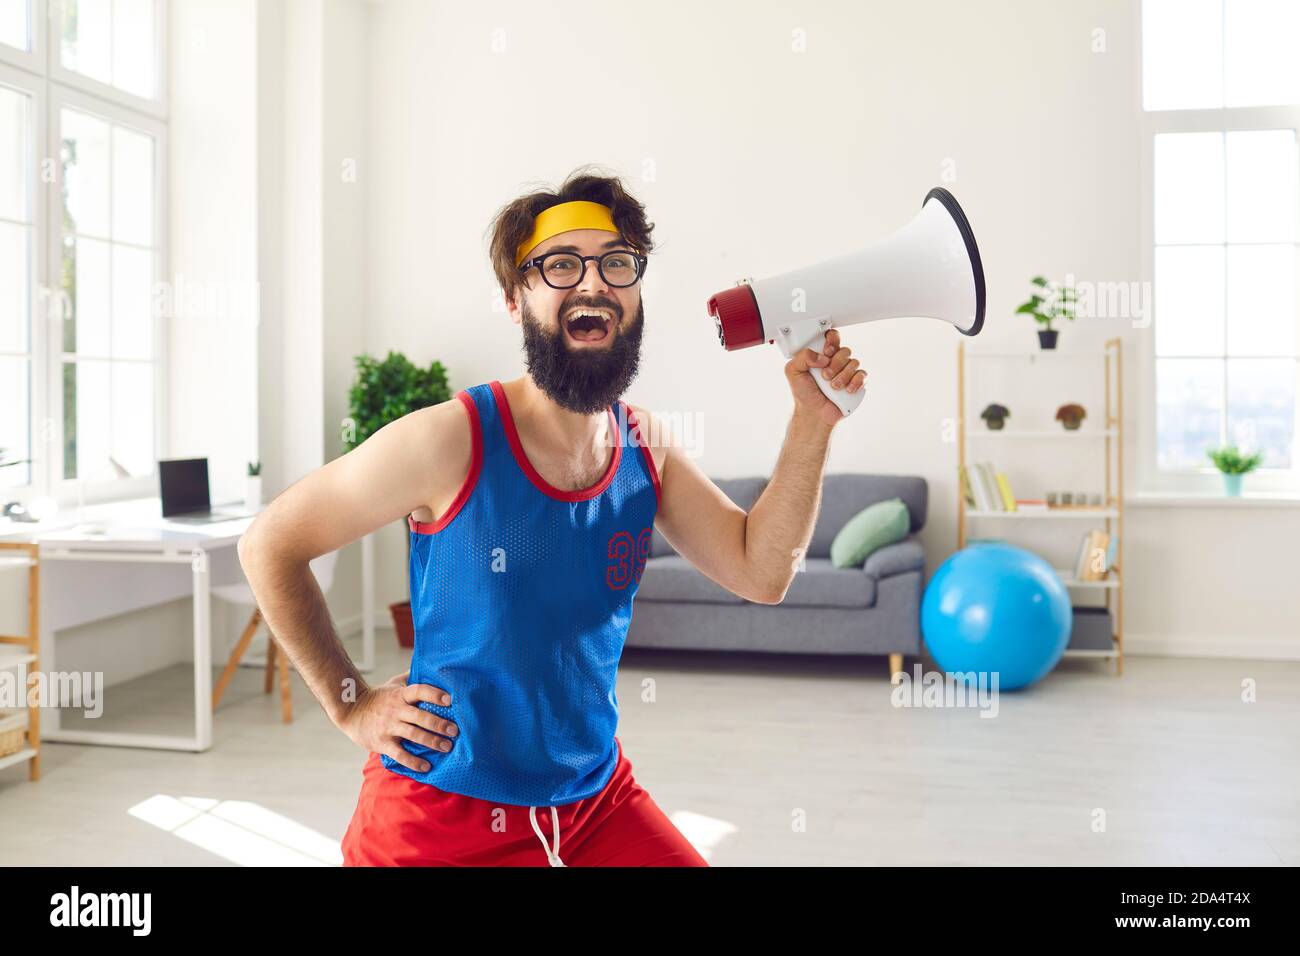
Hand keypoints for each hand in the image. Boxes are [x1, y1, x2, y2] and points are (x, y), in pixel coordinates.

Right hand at [336, 670, 457, 772]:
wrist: (351, 712)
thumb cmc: (379, 697)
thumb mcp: (394, 683)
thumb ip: (412, 677)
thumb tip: (432, 665)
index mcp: (401, 695)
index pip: (419, 691)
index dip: (434, 695)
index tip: (449, 700)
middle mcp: (396, 710)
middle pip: (420, 716)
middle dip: (439, 724)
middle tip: (455, 731)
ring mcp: (389, 727)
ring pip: (413, 735)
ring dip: (431, 741)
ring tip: (447, 747)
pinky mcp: (382, 743)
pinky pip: (399, 754)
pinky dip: (413, 762)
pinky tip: (426, 766)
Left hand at [783, 327, 865, 427]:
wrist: (814, 413)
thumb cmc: (804, 393)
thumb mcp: (793, 371)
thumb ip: (802, 357)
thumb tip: (821, 356)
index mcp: (821, 355)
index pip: (832, 337)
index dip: (832, 341)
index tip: (826, 352)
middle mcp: (835, 361)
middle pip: (845, 350)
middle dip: (835, 364)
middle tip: (825, 376)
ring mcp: (846, 372)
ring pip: (854, 363)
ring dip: (842, 376)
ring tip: (833, 387)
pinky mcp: (855, 383)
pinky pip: (863, 375)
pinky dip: (856, 382)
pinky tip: (846, 390)